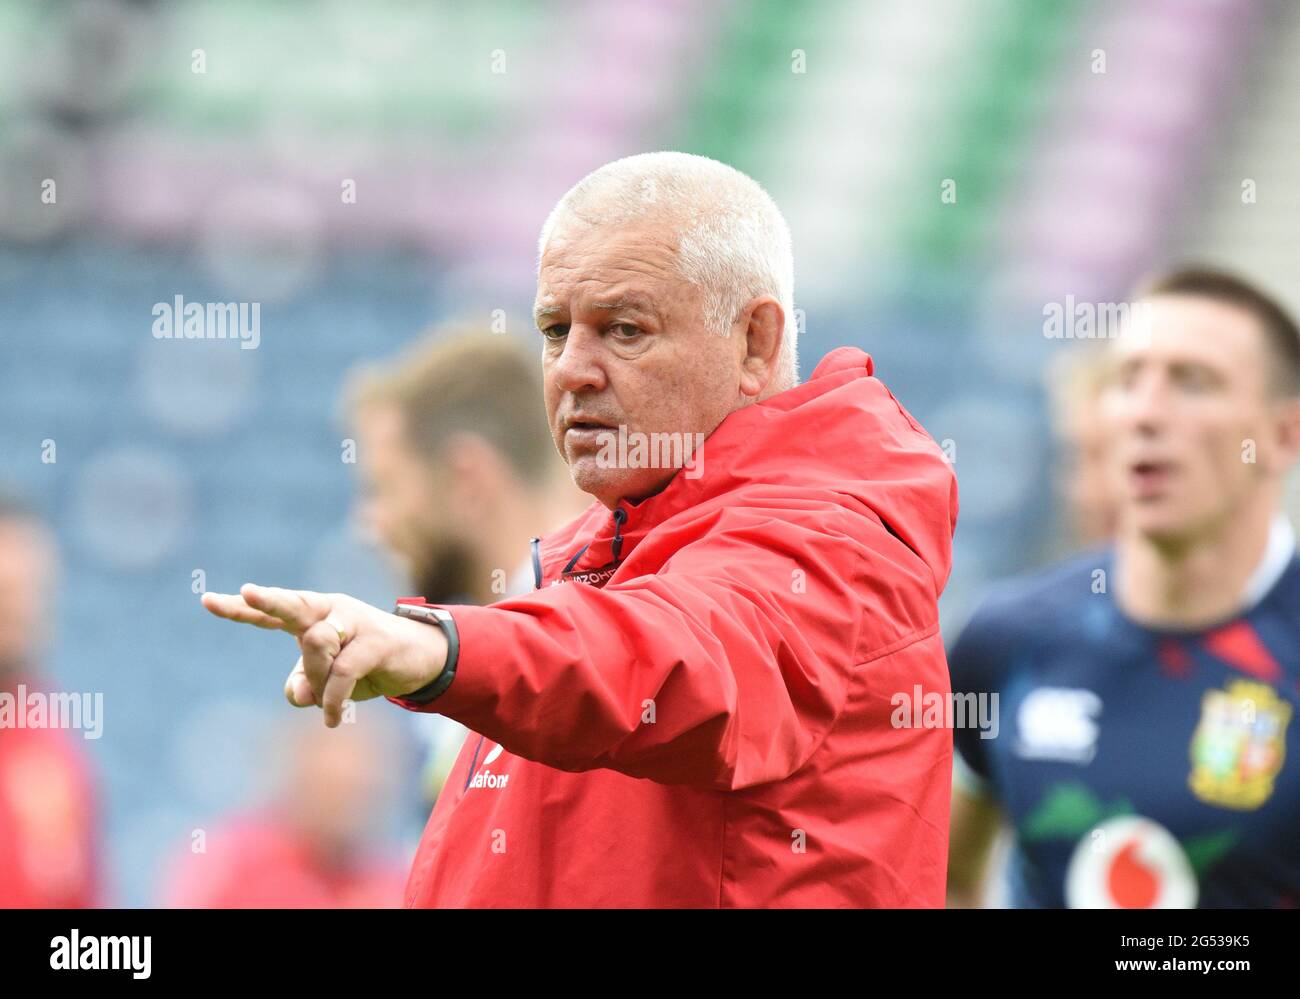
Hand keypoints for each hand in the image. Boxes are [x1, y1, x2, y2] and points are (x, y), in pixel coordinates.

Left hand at [200, 583, 448, 726]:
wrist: (419, 659)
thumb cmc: (366, 664)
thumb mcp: (328, 681)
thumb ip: (304, 685)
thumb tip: (299, 693)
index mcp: (312, 616)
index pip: (271, 613)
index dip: (239, 609)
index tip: (206, 601)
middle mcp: (330, 610)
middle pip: (294, 603)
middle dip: (270, 600)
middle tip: (248, 593)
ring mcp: (354, 621)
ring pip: (317, 643)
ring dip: (316, 677)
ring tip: (327, 702)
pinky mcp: (376, 639)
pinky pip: (343, 670)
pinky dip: (333, 698)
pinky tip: (331, 719)